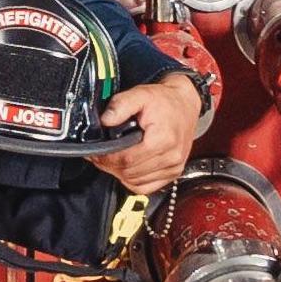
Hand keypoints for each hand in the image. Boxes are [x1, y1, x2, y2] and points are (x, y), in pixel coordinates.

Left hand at [88, 71, 206, 198]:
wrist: (184, 104)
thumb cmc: (164, 101)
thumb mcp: (140, 94)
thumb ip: (120, 105)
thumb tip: (105, 120)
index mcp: (163, 140)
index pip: (126, 159)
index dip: (106, 158)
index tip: (95, 153)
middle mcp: (171, 157)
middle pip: (129, 172)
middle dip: (109, 165)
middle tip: (99, 155)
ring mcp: (173, 168)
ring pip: (135, 182)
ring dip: (119, 173)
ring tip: (112, 159)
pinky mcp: (173, 173)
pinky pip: (146, 187)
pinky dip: (132, 180)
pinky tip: (126, 167)